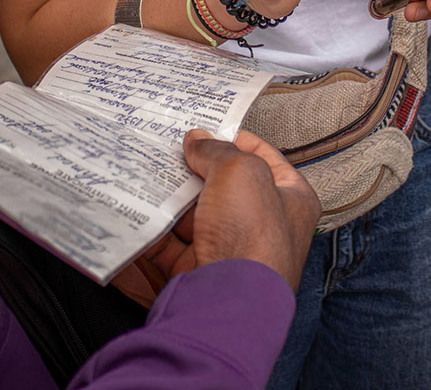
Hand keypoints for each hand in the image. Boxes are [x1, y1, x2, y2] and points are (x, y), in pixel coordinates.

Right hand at [143, 129, 320, 290]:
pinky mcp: (200, 268)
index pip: (264, 157)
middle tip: (170, 148)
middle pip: (225, 185)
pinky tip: (139, 206)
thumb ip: (217, 150)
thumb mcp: (239, 172)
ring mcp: (231, 248)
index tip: (207, 129)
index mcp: (292, 198)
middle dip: (197, 168)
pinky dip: (156, 226)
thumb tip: (197, 139)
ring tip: (148, 170)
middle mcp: (265, 225)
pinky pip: (173, 242)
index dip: (235, 139)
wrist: (227, 302)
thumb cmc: (252, 238)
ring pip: (196, 212)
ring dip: (173, 195)